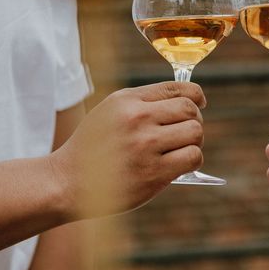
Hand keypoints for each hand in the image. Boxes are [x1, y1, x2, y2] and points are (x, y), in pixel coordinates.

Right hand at [51, 82, 205, 217]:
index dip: (196, 96)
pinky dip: (192, 161)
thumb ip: (142, 103)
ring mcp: (145, 146)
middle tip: (184, 134)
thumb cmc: (92, 148)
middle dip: (194, 121)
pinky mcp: (154, 172)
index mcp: (126, 100)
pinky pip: (193, 157)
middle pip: (190, 110)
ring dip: (194, 142)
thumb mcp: (109, 112)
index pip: (177, 88)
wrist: (68, 181)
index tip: (199, 104)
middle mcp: (136, 118)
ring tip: (181, 150)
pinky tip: (179, 165)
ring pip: (195, 133)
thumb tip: (188, 103)